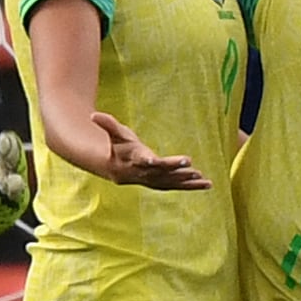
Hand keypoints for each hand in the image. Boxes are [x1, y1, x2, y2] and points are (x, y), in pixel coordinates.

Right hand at [93, 112, 208, 189]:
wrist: (117, 171)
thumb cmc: (119, 148)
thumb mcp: (115, 134)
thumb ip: (107, 124)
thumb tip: (92, 114)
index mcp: (135, 160)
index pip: (143, 161)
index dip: (149, 161)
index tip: (155, 160)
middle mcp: (147, 173)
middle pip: (162, 172)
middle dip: (175, 169)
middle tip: (190, 165)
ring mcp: (156, 181)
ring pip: (173, 182)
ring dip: (187, 181)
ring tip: (202, 178)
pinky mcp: (165, 184)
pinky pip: (180, 186)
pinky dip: (194, 186)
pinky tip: (208, 184)